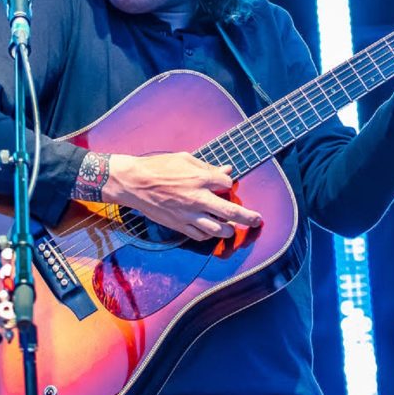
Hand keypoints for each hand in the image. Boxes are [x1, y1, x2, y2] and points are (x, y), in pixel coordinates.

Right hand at [103, 152, 261, 241]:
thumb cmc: (158, 167)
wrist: (134, 183)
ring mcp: (189, 215)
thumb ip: (208, 167)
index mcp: (200, 179)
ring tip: (232, 227)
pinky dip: (209, 235)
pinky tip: (211, 230)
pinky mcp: (179, 225)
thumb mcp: (185, 159)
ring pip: (218, 229)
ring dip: (229, 230)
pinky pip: (200, 235)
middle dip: (248, 218)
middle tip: (258, 220)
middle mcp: (198, 199)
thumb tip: (227, 170)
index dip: (228, 184)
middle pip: (231, 212)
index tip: (223, 183)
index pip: (227, 184)